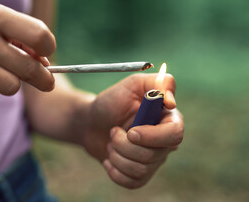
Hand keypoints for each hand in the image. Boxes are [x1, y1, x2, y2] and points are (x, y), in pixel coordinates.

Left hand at [83, 73, 183, 188]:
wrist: (90, 122)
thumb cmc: (111, 102)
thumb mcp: (131, 84)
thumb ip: (156, 82)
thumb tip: (172, 101)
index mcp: (167, 120)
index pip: (175, 134)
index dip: (153, 136)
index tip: (131, 132)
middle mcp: (164, 142)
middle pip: (155, 155)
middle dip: (126, 145)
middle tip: (113, 131)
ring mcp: (153, 160)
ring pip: (141, 169)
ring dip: (117, 154)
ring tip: (111, 141)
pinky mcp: (140, 174)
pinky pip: (132, 182)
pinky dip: (114, 170)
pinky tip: (109, 158)